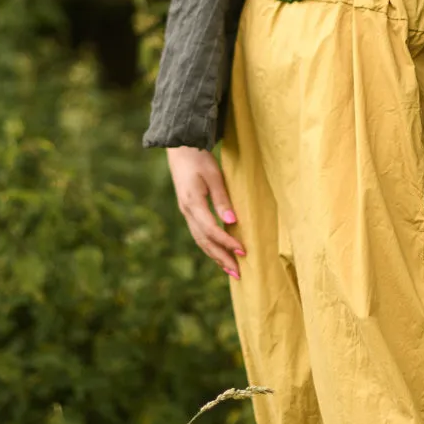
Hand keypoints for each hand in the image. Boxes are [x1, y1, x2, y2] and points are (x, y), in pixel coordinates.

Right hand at [166, 146, 245, 279]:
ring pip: (200, 240)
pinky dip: (210, 246)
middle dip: (222, 258)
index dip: (227, 242)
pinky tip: (219, 253)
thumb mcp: (214, 176)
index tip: (243, 251)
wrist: (180, 149)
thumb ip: (222, 200)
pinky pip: (199, 234)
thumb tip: (232, 223)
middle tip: (238, 273)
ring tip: (231, 270)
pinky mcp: (188, 211)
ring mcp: (186, 212)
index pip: (211, 230)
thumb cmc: (199, 159)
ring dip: (216, 256)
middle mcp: (187, 211)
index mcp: (193, 203)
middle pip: (205, 241)